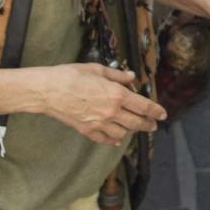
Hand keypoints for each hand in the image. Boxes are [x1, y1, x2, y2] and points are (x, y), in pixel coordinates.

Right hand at [0, 63, 165, 147]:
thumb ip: (117, 75)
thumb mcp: (97, 69)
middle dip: (147, 124)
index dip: (156, 111)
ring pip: (123, 134)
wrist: (47, 91)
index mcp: (116, 95)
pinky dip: (114, 140)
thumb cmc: (70, 76)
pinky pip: (105, 139)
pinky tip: (117, 138)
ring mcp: (99, 124)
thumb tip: (131, 77)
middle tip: (152, 124)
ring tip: (134, 128)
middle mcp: (111, 112)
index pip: (143, 106)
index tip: (162, 114)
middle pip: (136, 123)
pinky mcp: (87, 131)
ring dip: (131, 132)